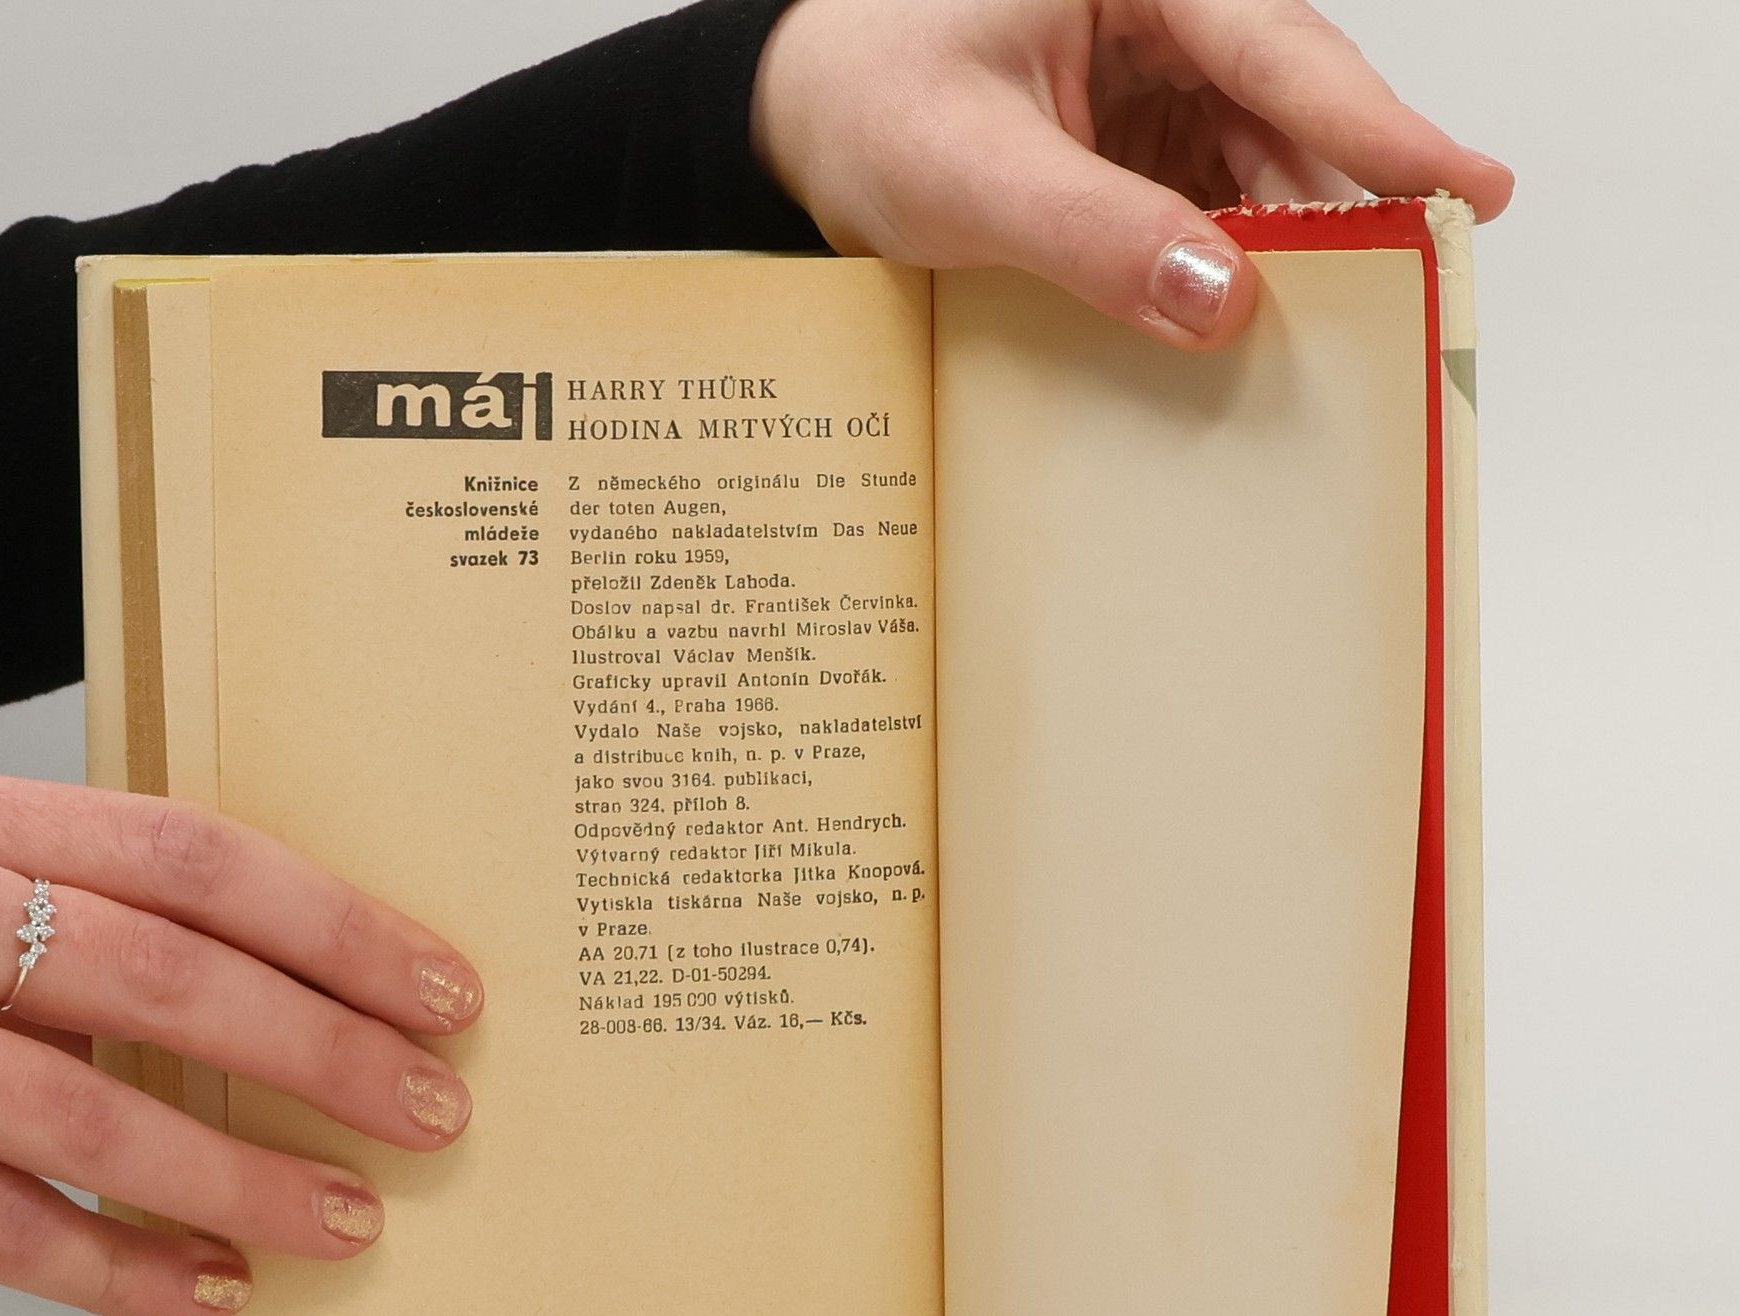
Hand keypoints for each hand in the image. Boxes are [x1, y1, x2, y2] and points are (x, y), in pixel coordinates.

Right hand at [0, 755, 482, 1315]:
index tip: (437, 987)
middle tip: (432, 1107)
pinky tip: (214, 1287)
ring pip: (86, 1116)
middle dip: (321, 1050)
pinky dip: (121, 1269)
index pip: (188, 854)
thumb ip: (62, 907)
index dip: (332, 924)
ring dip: (242, 1177)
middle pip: (159, 975)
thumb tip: (278, 994)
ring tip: (350, 1215)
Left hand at [752, 0, 1512, 347]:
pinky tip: (1243, 316)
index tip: (1474, 190)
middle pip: (1289, 106)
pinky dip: (1227, 255)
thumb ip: (1093, 232)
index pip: (1285, 50)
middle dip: (1345, 203)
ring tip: (1334, 330)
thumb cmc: (862, 104)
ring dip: (1287, 244)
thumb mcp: (969, 172)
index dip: (1383, 130)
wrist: (795, 123)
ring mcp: (1150, 74)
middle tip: (1412, 296)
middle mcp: (1160, 12)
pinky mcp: (1131, 135)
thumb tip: (1219, 298)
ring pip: (1256, 158)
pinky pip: (1207, 193)